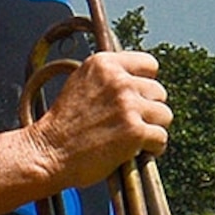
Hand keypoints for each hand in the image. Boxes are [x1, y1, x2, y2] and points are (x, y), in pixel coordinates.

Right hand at [28, 48, 171, 189]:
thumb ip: (107, 77)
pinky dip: (152, 148)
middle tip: (129, 122)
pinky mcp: (135, 131)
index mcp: (103, 63)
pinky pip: (161, 138)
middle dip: (148, 108)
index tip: (137, 96)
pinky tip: (134, 150)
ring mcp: (128, 105)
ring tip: (132, 136)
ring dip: (152, 128)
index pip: (149, 64)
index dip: (145, 82)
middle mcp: (117, 80)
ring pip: (165, 114)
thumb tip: (136, 79)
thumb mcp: (79, 83)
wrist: (49, 151)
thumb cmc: (63, 124)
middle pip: (158, 91)